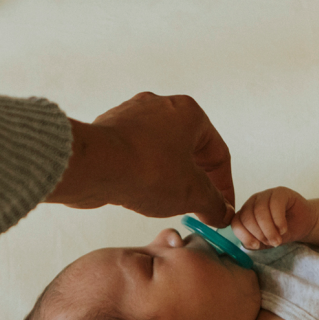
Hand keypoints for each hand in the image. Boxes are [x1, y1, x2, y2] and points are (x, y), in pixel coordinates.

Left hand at [47, 93, 234, 226]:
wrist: (94, 165)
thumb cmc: (145, 169)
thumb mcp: (192, 194)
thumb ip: (213, 204)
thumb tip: (220, 212)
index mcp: (189, 113)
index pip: (217, 154)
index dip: (224, 186)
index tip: (220, 207)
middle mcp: (160, 107)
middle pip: (189, 150)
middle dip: (196, 181)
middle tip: (197, 206)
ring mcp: (132, 116)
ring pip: (161, 151)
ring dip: (169, 177)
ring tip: (168, 202)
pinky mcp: (110, 130)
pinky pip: (135, 154)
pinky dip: (143, 172)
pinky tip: (141, 192)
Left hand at [231, 186, 317, 248]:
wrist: (304, 223)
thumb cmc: (283, 232)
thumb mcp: (267, 241)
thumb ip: (256, 243)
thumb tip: (249, 245)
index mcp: (245, 213)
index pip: (236, 223)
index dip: (244, 236)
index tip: (256, 245)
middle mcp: (252, 202)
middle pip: (247, 217)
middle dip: (259, 234)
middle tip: (272, 243)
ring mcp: (265, 195)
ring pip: (260, 212)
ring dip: (269, 230)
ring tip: (278, 239)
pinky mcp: (280, 192)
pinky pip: (274, 205)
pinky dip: (278, 220)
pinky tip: (283, 229)